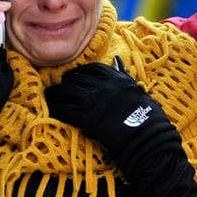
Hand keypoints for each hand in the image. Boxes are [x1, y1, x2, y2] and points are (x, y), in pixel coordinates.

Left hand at [44, 58, 183, 182]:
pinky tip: (52, 112)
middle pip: (75, 78)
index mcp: (116, 78)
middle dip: (65, 82)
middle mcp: (102, 86)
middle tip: (60, 88)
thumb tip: (116, 59)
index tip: (76, 77)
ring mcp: (93, 101)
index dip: (81, 72)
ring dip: (55, 94)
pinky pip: (64, 110)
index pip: (92, 69)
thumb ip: (124, 75)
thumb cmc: (147, 116)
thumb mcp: (137, 90)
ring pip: (65, 92)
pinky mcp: (86, 117)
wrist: (146, 136)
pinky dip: (56, 110)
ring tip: (49, 98)